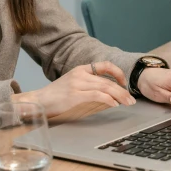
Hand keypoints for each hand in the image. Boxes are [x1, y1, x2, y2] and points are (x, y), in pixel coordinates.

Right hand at [14, 61, 135, 117]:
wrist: (38, 101)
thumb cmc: (55, 96)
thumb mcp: (72, 84)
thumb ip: (87, 85)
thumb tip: (107, 93)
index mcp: (80, 69)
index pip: (104, 65)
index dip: (118, 73)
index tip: (124, 83)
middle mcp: (80, 74)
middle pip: (108, 80)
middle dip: (123, 90)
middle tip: (131, 99)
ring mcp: (77, 84)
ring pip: (105, 88)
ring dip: (120, 96)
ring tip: (127, 103)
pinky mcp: (75, 95)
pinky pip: (97, 96)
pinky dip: (108, 100)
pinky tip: (114, 104)